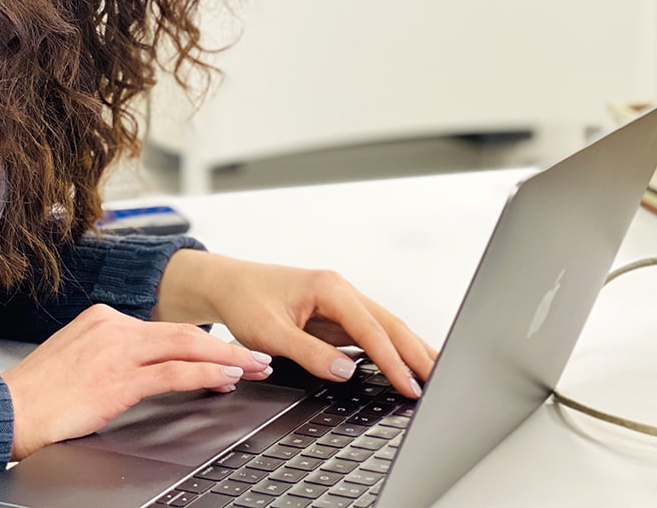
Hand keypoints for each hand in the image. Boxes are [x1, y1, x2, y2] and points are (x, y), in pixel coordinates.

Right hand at [2, 304, 271, 460]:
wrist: (4, 409)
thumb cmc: (36, 395)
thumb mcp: (76, 360)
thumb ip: (110, 356)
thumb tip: (142, 370)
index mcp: (102, 318)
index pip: (164, 328)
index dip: (200, 341)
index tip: (225, 349)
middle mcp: (112, 324)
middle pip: (183, 332)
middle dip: (225, 343)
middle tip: (257, 352)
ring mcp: (116, 349)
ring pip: (185, 347)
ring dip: (226, 357)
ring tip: (254, 365)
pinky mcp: (118, 378)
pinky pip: (173, 373)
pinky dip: (205, 374)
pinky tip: (226, 379)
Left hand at [154, 252, 436, 398]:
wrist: (227, 284)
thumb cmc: (245, 300)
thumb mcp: (270, 331)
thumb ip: (309, 352)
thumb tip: (346, 370)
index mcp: (329, 288)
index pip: (371, 329)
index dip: (393, 360)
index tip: (409, 386)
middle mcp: (340, 291)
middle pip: (389, 323)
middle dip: (416, 352)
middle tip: (443, 380)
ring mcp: (340, 302)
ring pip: (384, 327)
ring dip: (409, 349)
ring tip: (436, 372)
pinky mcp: (336, 315)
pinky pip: (370, 333)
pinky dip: (391, 349)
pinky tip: (405, 364)